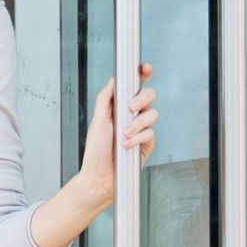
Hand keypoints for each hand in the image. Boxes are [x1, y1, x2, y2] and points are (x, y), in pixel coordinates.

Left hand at [75, 64, 156, 207]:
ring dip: (137, 123)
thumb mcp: (97, 122)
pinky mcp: (147, 145)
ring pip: (152, 115)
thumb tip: (112, 80)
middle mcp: (131, 117)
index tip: (144, 68)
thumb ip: (105, 100)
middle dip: (142, 98)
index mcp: (118, 108)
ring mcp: (141, 130)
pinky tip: (126, 145)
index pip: (133, 87)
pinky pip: (150, 134)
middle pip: (149, 96)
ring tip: (124, 134)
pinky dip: (138, 138)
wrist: (99, 177)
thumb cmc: (95, 152)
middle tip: (131, 107)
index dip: (141, 75)